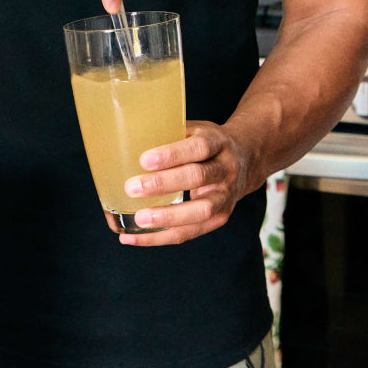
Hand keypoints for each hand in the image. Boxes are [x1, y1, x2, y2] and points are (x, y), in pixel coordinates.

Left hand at [116, 121, 257, 245]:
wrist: (247, 159)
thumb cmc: (206, 144)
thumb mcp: (194, 129)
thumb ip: (166, 133)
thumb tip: (120, 137)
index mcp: (217, 142)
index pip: (197, 148)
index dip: (172, 155)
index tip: (144, 160)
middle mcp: (226, 169)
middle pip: (197, 178)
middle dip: (163, 184)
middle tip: (132, 188)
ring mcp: (225, 196)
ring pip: (199, 211)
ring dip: (167, 217)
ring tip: (139, 219)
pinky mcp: (220, 218)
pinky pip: (190, 232)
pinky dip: (161, 237)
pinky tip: (133, 238)